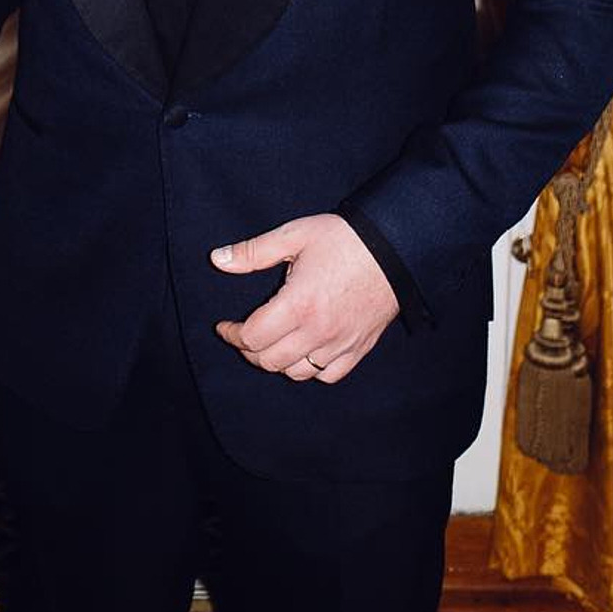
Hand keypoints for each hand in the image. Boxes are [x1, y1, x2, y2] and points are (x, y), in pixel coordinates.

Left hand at [211, 213, 398, 383]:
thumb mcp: (294, 236)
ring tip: (269, 343)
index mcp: (298, 305)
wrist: (395, 247)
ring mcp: (340, 344)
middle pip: (270, 361)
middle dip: (249, 350)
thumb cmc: (343, 239)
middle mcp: (318, 332)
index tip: (224, 326)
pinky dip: (310, 370)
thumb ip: (253, 252)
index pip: (252, 337)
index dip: (231, 334)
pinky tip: (302, 353)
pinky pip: (328, 375)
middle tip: (242, 335)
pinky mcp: (359, 348)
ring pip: (296, 373)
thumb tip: (217, 259)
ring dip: (276, 362)